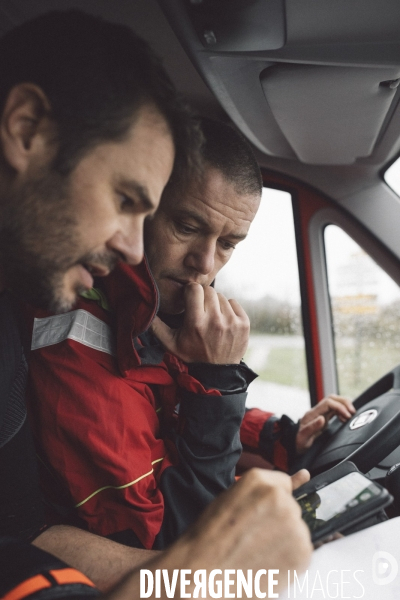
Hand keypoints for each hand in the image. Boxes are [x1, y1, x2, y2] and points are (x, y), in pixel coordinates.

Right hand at [151, 282, 249, 363]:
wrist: (216, 373)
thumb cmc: (191, 355)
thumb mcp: (170, 343)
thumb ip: (156, 326)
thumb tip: (145, 307)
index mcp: (196, 323)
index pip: (194, 289)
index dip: (190, 292)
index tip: (189, 300)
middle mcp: (216, 321)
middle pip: (209, 290)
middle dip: (203, 296)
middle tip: (200, 309)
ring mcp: (232, 322)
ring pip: (221, 296)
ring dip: (215, 303)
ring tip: (211, 317)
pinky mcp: (244, 324)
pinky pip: (234, 303)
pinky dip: (228, 308)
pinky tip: (222, 320)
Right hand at [158, 469, 311, 595]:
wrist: (200, 573)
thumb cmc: (211, 536)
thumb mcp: (232, 498)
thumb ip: (267, 487)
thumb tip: (305, 475)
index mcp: (260, 480)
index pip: (282, 484)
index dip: (268, 502)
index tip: (257, 515)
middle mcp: (281, 499)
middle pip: (290, 506)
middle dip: (277, 520)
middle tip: (251, 535)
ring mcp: (294, 526)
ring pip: (296, 529)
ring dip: (283, 538)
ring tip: (256, 550)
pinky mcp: (302, 553)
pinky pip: (301, 550)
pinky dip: (288, 557)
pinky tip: (266, 562)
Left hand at [296, 394, 354, 452]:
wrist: (295, 444)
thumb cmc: (299, 442)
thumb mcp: (304, 437)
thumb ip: (312, 427)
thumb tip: (322, 419)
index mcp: (312, 414)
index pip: (328, 403)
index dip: (339, 407)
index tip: (347, 415)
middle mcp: (316, 411)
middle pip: (332, 398)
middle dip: (344, 402)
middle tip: (352, 412)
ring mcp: (320, 413)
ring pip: (334, 402)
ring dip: (344, 406)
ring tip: (350, 415)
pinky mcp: (323, 417)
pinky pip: (334, 409)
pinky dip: (342, 411)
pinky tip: (345, 418)